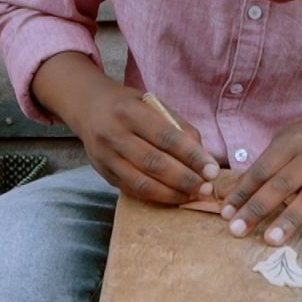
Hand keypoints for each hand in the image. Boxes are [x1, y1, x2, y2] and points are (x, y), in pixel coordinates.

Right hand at [33, 52, 218, 205]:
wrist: (88, 106)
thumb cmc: (129, 105)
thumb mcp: (153, 103)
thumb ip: (178, 126)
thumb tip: (202, 157)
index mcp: (130, 111)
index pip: (166, 137)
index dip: (192, 156)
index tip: (213, 170)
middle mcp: (114, 134)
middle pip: (154, 163)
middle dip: (185, 179)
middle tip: (206, 188)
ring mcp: (106, 156)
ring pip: (142, 183)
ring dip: (172, 194)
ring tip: (193, 196)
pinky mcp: (103, 173)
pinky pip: (132, 191)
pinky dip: (156, 197)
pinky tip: (174, 198)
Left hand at [217, 112, 301, 245]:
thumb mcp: (279, 148)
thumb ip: (253, 173)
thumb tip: (221, 196)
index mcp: (290, 144)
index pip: (262, 169)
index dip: (243, 191)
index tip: (226, 214)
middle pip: (282, 184)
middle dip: (258, 208)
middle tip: (237, 230)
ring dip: (290, 218)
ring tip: (271, 239)